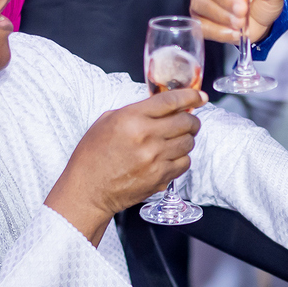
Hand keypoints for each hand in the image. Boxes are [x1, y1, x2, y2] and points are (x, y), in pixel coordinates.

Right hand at [45, 89, 206, 243]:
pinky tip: (170, 157)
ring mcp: (155, 158)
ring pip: (189, 142)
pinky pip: (185, 163)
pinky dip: (182, 158)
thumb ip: (136, 111)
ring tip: (175, 140)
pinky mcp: (160, 177)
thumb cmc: (93, 156)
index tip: (199, 96)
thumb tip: (162, 106)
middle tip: (188, 121)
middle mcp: (146, 137)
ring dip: (186, 139)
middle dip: (191, 119)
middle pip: (186, 121)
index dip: (190, 95)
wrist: (88, 190)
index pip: (171, 100)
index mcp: (131, 118)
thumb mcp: (108, 121)